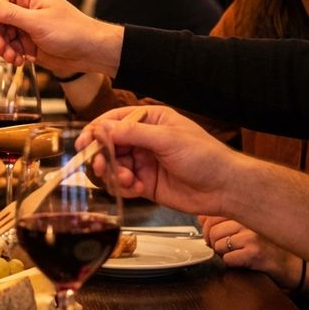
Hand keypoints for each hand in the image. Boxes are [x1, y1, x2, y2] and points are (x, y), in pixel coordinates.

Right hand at [0, 0, 122, 76]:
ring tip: (14, 58)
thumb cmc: (70, 31)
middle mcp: (26, 8)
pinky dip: (13, 55)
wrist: (89, 52)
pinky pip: (12, 47)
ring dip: (4, 48)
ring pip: (3, 35)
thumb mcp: (37, 22)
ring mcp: (27, 26)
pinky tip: (21, 61)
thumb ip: (11, 14)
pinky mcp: (29, 42)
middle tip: (1, 49)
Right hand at [76, 105, 239, 215]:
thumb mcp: (167, 139)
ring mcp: (143, 162)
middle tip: (100, 166)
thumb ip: (133, 134)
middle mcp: (143, 140)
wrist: (224, 188)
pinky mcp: (144, 184)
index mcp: (150, 121)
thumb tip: (103, 128)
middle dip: (102, 156)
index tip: (84, 143)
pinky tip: (136, 188)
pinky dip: (124, 187)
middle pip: (109, 145)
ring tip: (126, 179)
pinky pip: (123, 184)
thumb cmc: (205, 157)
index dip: (96, 131)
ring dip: (113, 174)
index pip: (114, 121)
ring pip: (113, 166)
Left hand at [199, 216, 301, 287]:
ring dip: (222, 253)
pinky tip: (243, 261)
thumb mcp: (246, 228)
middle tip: (222, 248)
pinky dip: (231, 263)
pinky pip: (228, 259)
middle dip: (213, 243)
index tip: (210, 235)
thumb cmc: (268, 246)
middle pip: (212, 231)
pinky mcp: (255, 253)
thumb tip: (201, 217)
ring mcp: (252, 236)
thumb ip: (224, 219)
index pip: (211, 215)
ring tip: (236, 253)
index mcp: (245, 211)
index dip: (206, 228)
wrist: (294, 265)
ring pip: (218, 245)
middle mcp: (249, 220)